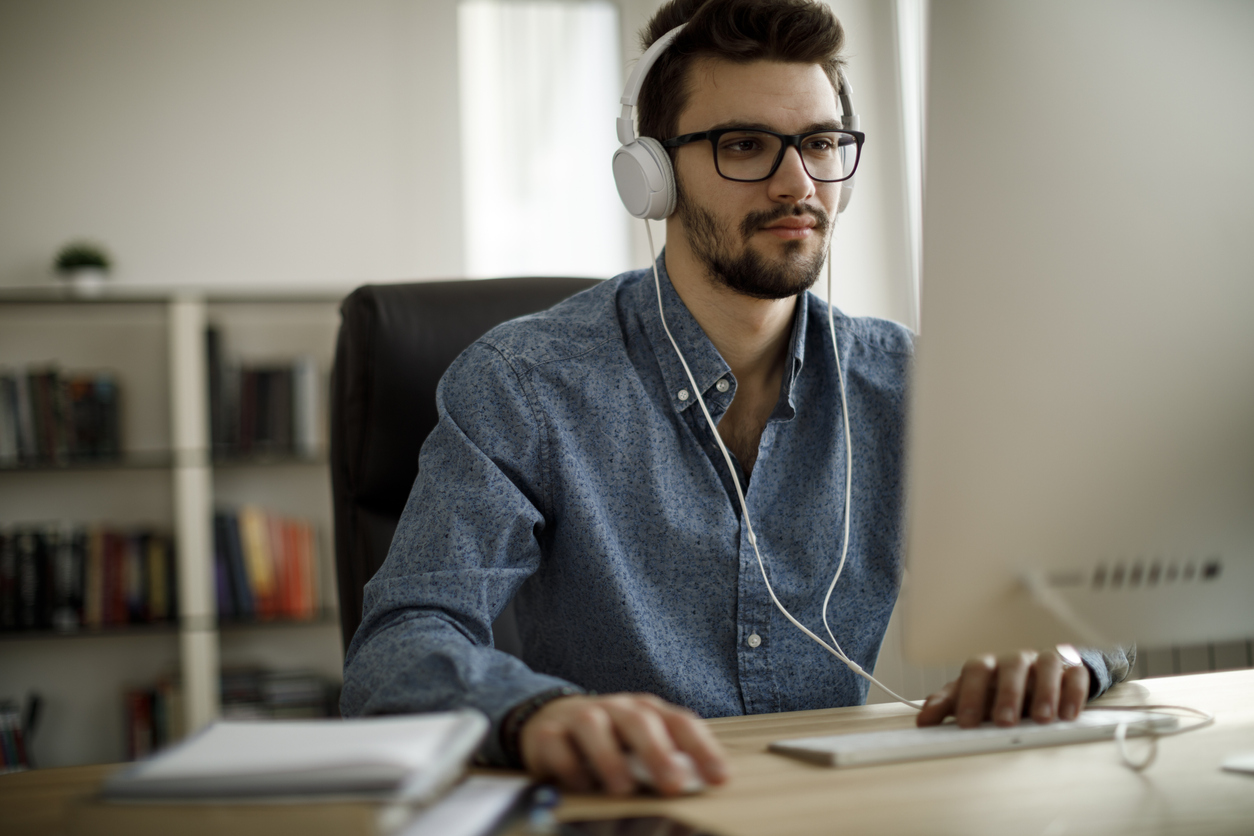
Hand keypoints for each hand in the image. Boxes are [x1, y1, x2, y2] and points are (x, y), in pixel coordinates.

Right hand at [518, 692, 728, 795]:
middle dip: (658, 752)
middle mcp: (616, 709)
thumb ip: (668, 762)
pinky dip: (569, 764)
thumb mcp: (642, 748)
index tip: (719, 778)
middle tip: (673, 784)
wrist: (552, 722)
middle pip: (640, 721)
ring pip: (594, 726)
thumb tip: (700, 788)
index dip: (702, 749)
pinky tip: (581, 785)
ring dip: (609, 757)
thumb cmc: (610, 741)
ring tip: (623, 788)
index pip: (681, 723)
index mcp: (647, 711)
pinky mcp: (547, 733)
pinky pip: (556, 744)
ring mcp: (580, 717)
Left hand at [916, 645, 1089, 727]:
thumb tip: (923, 720)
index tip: (965, 722)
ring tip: (1042, 719)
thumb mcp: (973, 696)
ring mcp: (1043, 663)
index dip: (969, 694)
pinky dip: (1072, 693)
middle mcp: (1015, 661)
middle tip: (1004, 722)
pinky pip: (1075, 675)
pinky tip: (1068, 714)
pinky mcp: (1071, 670)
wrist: (1038, 678)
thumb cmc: (999, 690)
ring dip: (1044, 692)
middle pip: (1010, 667)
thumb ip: (948, 705)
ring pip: (1045, 666)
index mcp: (988, 665)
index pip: (975, 671)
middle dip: (1007, 695)